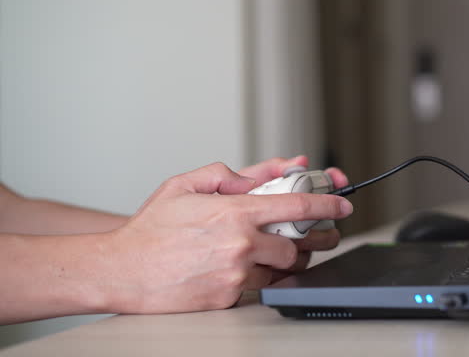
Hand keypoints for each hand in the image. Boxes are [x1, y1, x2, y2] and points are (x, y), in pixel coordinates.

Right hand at [103, 161, 352, 313]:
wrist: (120, 270)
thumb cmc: (151, 228)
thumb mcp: (188, 184)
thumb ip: (232, 174)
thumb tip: (266, 173)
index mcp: (236, 211)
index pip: (298, 203)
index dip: (328, 202)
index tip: (344, 204)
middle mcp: (241, 244)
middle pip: (299, 244)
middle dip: (315, 239)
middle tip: (322, 235)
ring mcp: (236, 274)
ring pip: (282, 270)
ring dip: (288, 261)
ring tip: (282, 251)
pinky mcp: (228, 299)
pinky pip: (259, 289)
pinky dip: (260, 278)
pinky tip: (248, 268)